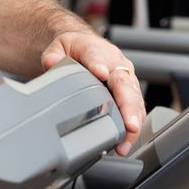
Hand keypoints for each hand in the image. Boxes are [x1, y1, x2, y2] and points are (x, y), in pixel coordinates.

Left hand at [40, 31, 144, 155]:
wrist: (88, 46)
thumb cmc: (76, 49)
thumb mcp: (60, 46)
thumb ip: (54, 55)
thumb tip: (52, 64)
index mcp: (97, 49)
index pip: (97, 56)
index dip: (98, 65)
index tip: (101, 74)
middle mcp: (116, 64)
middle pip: (124, 85)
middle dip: (128, 106)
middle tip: (129, 125)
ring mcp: (126, 79)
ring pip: (135, 101)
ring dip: (132, 123)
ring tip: (126, 142)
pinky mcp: (131, 93)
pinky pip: (137, 110)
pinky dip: (133, 127)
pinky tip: (126, 142)